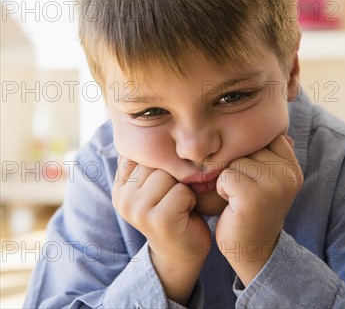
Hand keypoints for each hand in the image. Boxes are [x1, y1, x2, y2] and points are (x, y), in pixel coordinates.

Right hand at [112, 157, 210, 303]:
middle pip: (157, 161)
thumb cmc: (172, 210)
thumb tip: (140, 125)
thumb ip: (144, 162)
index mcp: (120, 185)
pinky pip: (181, 192)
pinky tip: (185, 213)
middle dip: (173, 174)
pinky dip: (190, 199)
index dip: (161, 163)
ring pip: (169, 174)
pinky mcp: (158, 220)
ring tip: (179, 203)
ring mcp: (137, 210)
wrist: (181, 253)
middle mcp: (122, 197)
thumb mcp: (153, 182)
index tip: (165, 182)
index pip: (143, 152)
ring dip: (182, 186)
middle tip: (173, 195)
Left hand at [215, 135, 302, 285]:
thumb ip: (273, 156)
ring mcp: (273, 186)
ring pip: (235, 160)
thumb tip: (284, 132)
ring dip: (229, 178)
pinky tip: (232, 205)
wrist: (252, 252)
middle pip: (247, 147)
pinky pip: (226, 175)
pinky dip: (221, 189)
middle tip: (245, 191)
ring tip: (239, 198)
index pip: (264, 136)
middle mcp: (288, 175)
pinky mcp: (254, 198)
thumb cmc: (253, 210)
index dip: (249, 153)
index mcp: (292, 167)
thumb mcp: (269, 180)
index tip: (253, 178)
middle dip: (238, 166)